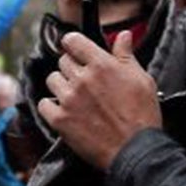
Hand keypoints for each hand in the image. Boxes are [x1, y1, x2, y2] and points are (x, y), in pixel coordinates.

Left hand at [36, 29, 160, 171]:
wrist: (135, 149)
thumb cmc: (142, 115)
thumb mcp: (141, 79)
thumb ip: (126, 56)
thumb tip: (122, 35)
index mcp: (101, 65)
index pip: (73, 41)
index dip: (73, 44)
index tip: (75, 49)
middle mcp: (81, 79)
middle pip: (63, 61)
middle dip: (72, 67)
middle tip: (84, 80)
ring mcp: (68, 99)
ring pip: (52, 80)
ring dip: (62, 85)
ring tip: (76, 96)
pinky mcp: (60, 119)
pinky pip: (44, 104)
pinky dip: (51, 106)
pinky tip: (65, 110)